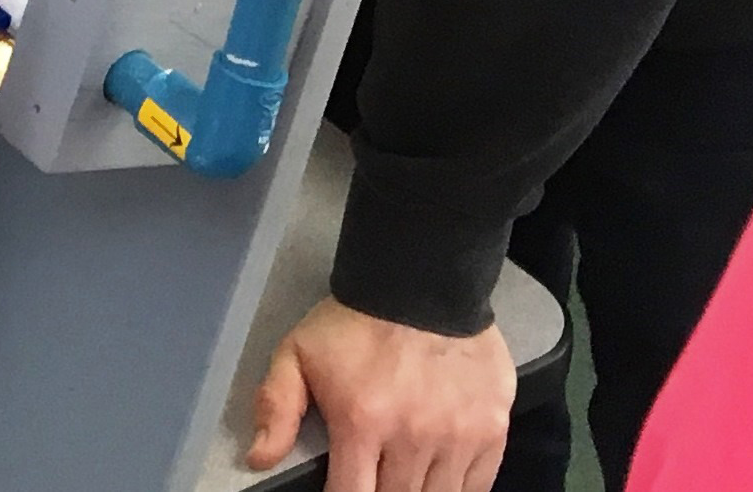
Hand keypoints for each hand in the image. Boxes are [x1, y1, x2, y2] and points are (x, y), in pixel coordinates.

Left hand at [246, 299, 513, 491]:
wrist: (422, 281)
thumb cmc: (355, 323)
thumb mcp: (297, 353)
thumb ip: (276, 406)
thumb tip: (259, 458)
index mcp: (363, 422)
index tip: (343, 483)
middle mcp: (413, 437)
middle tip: (372, 472)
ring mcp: (458, 437)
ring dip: (417, 490)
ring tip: (401, 471)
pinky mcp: (492, 431)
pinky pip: (477, 486)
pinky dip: (457, 486)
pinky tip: (437, 473)